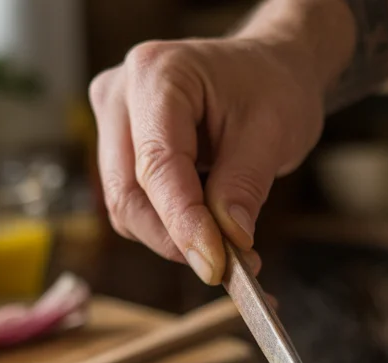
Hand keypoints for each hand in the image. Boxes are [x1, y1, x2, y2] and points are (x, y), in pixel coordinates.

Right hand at [89, 37, 325, 282]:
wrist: (269, 70)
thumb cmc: (273, 87)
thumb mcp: (273, 132)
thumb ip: (244, 186)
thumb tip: (227, 241)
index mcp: (156, 74)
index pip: (157, 165)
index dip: (183, 223)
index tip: (215, 266)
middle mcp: (120, 94)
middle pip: (128, 194)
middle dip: (177, 238)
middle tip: (230, 265)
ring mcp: (113, 121)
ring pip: (127, 208)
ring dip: (174, 237)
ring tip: (229, 243)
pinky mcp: (119, 148)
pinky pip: (136, 206)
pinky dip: (172, 228)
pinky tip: (210, 226)